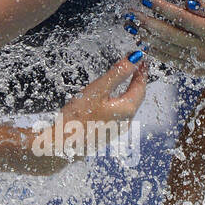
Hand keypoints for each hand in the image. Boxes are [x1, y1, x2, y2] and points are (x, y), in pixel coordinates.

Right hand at [25, 55, 147, 173]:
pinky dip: (119, 102)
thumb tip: (135, 58)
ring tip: (125, 79)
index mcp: (127, 109)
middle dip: (137, 81)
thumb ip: (118, 73)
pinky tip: (110, 99)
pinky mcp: (108, 134)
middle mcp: (126, 121)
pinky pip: (119, 115)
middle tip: (135, 68)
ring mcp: (118, 129)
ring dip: (128, 92)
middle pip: (136, 97)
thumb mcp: (98, 89)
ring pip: (128, 106)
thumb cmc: (78, 117)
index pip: (141, 86)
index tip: (141, 60)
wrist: (62, 145)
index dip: (141, 71)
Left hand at [130, 0, 204, 79]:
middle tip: (131, 15)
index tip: (147, 0)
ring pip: (170, 52)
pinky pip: (178, 64)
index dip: (162, 9)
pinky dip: (161, 56)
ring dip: (150, 41)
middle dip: (148, 24)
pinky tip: (150, 49)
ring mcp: (204, 62)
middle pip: (169, 36)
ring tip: (134, 31)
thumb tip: (188, 4)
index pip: (181, 18)